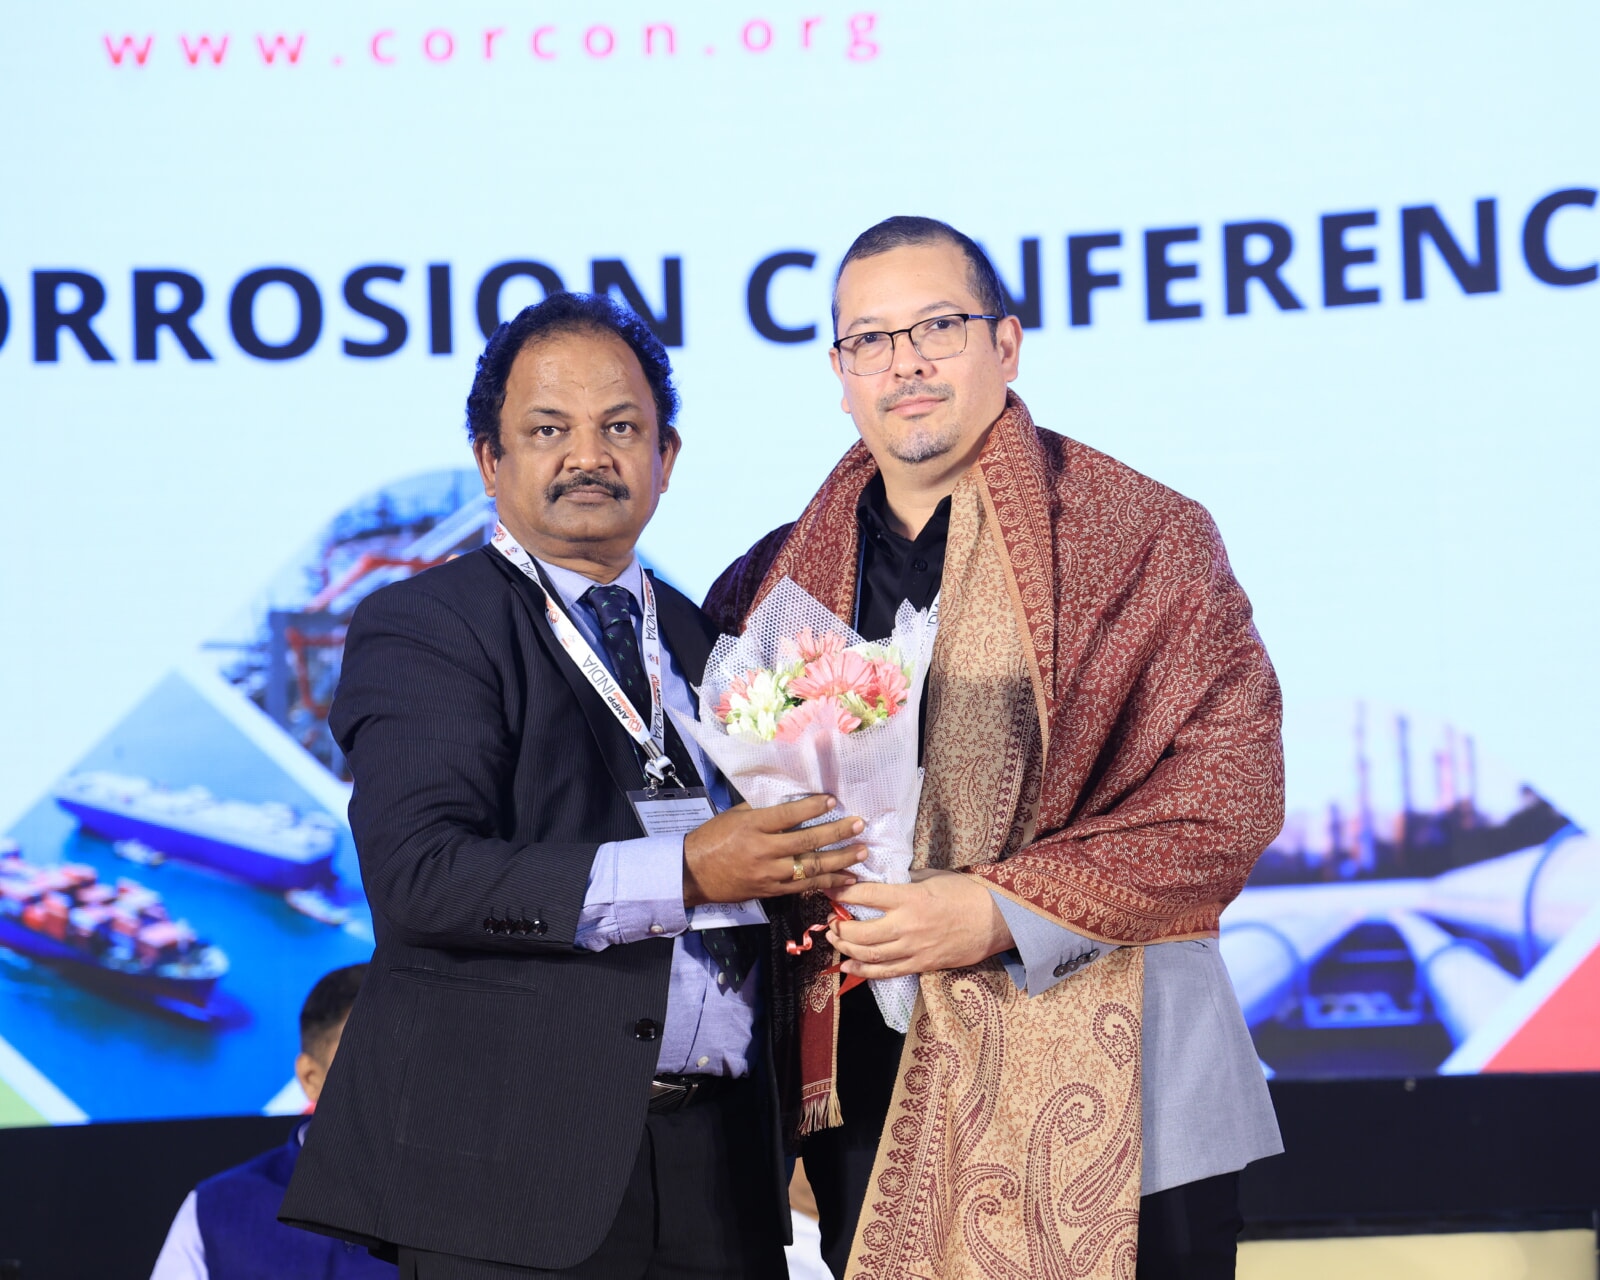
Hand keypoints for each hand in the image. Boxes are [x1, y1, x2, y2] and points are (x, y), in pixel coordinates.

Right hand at [682, 795, 865, 908]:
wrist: (693, 874)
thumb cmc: (713, 838)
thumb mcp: (735, 815)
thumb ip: (763, 808)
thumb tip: (793, 797)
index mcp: (752, 827)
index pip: (787, 816)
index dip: (811, 808)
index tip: (832, 800)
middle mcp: (763, 851)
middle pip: (806, 842)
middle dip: (836, 833)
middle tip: (858, 824)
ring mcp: (769, 875)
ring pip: (810, 868)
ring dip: (840, 860)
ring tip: (861, 852)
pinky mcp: (771, 892)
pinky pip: (804, 887)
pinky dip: (827, 882)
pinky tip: (846, 878)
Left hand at [824, 868, 1014, 977]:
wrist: (996, 920)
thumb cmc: (965, 893)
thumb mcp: (932, 876)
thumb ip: (904, 880)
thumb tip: (881, 881)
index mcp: (909, 897)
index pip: (865, 895)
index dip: (842, 893)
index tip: (829, 889)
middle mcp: (907, 925)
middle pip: (860, 932)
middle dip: (839, 927)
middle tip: (831, 920)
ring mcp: (913, 949)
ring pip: (868, 955)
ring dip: (845, 949)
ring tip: (835, 940)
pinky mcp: (920, 965)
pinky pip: (885, 972)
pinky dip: (862, 971)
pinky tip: (847, 967)